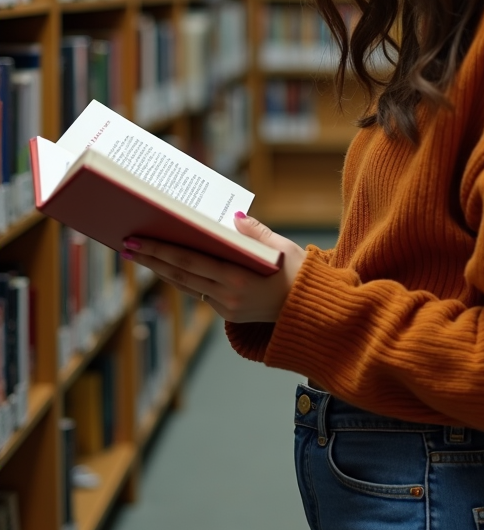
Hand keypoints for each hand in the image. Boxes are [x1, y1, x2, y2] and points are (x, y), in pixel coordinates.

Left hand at [121, 213, 306, 322]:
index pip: (189, 262)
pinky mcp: (228, 313)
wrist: (311, 311)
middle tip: (127, 244)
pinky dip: (182, 278)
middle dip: (151, 259)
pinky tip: (168, 266)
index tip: (137, 241)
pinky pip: (199, 292)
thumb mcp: (282, 247)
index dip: (160, 252)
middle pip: (180, 275)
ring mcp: (226, 307)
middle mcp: (227, 296)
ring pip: (185, 285)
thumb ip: (256, 232)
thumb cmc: (299, 273)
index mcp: (238, 279)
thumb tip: (234, 216)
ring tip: (140, 254)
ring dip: (161, 270)